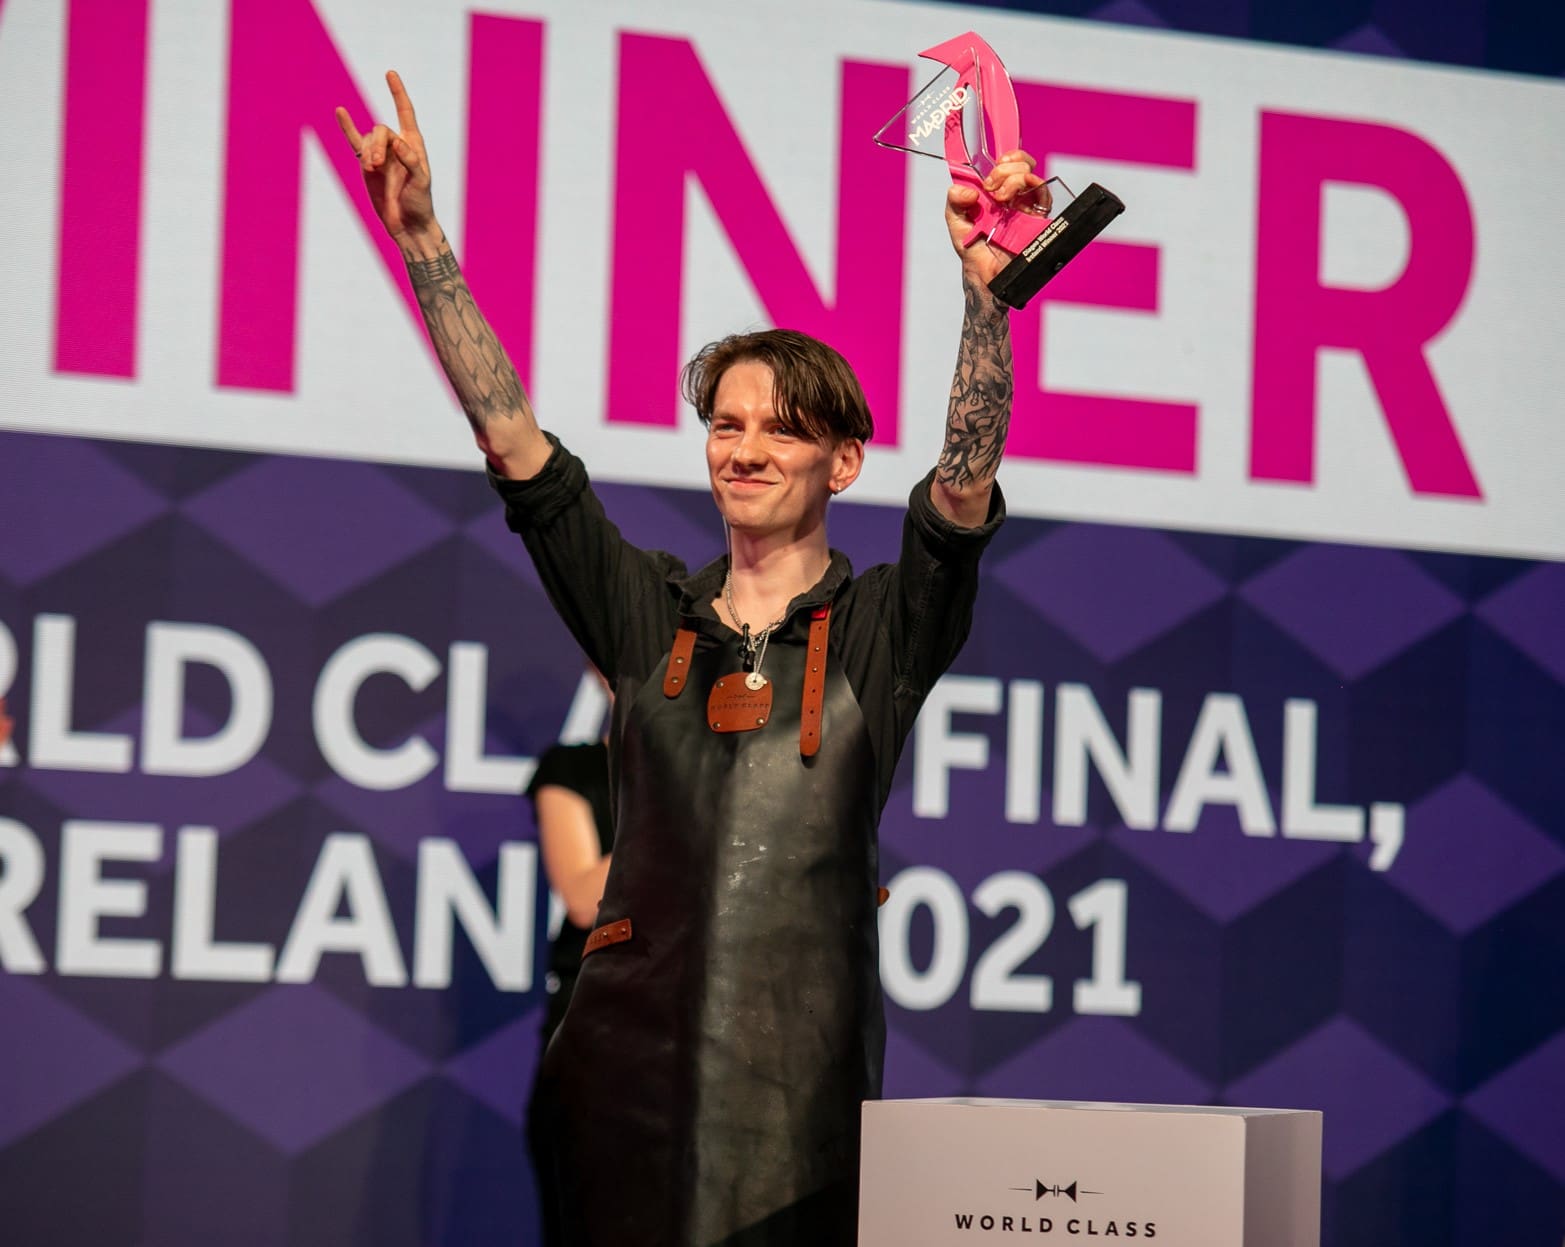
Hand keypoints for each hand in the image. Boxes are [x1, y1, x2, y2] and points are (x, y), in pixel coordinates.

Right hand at [335, 70, 438, 251]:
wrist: (407, 224)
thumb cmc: (419, 204)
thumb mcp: (420, 183)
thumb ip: (411, 161)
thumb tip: (397, 142)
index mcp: (413, 145)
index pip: (405, 113)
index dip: (398, 93)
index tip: (390, 74)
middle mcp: (397, 146)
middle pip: (381, 130)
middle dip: (377, 145)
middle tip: (376, 165)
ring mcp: (381, 154)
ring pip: (368, 140)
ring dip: (368, 152)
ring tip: (371, 170)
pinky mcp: (367, 164)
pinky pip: (355, 142)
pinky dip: (347, 128)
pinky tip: (340, 112)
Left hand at [945, 149, 1051, 285]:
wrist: (985, 273)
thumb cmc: (972, 247)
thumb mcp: (956, 221)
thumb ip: (954, 201)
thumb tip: (967, 190)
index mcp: (997, 190)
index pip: (1010, 162)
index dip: (1008, 156)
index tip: (996, 163)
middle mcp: (1014, 195)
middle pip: (1021, 165)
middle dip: (1004, 169)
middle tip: (991, 187)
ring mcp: (1027, 205)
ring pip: (1031, 175)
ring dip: (1015, 179)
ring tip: (1001, 197)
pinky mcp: (1037, 218)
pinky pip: (1044, 195)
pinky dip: (1033, 188)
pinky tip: (1015, 199)